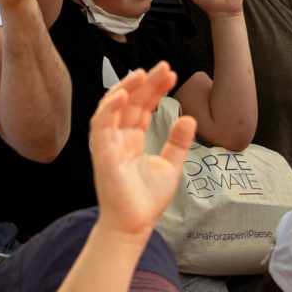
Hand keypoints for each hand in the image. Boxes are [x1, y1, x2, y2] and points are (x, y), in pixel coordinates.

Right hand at [91, 64, 193, 234]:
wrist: (136, 224)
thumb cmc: (147, 200)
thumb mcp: (171, 166)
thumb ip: (178, 142)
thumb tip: (190, 118)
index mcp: (133, 138)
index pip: (143, 106)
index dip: (156, 89)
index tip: (172, 75)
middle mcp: (119, 137)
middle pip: (131, 102)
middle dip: (146, 82)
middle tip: (164, 67)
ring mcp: (109, 143)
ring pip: (113, 107)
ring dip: (126, 88)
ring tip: (143, 73)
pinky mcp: (101, 152)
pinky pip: (101, 124)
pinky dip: (110, 108)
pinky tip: (124, 94)